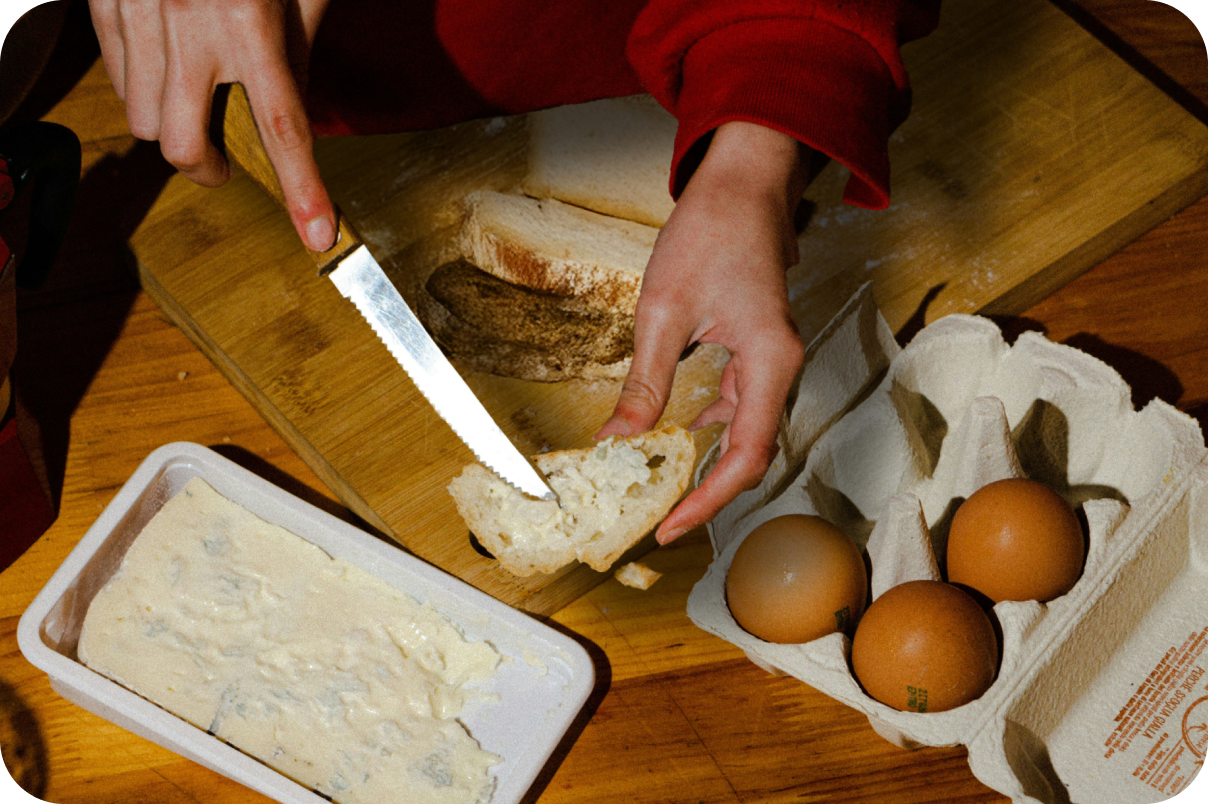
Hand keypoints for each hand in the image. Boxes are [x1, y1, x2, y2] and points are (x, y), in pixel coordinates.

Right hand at [88, 0, 336, 250]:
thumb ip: (298, 49)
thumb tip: (293, 113)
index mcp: (250, 21)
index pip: (281, 126)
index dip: (302, 189)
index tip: (317, 236)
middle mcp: (188, 22)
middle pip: (179, 142)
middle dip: (206, 168)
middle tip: (229, 163)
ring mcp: (137, 10)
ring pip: (138, 116)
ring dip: (171, 127)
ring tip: (197, 104)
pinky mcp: (104, 0)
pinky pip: (114, 75)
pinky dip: (141, 88)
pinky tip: (168, 69)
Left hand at [596, 121, 809, 543]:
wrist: (743, 183)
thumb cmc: (712, 232)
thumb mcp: (663, 311)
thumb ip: (645, 382)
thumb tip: (617, 441)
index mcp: (771, 361)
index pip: (746, 456)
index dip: (709, 500)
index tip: (671, 526)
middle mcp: (780, 368)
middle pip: (751, 453)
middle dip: (705, 492)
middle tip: (659, 519)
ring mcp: (772, 359)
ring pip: (745, 433)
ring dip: (705, 465)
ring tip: (659, 491)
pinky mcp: (757, 350)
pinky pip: (738, 406)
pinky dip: (706, 431)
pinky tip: (672, 439)